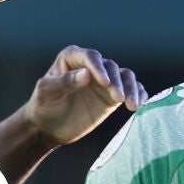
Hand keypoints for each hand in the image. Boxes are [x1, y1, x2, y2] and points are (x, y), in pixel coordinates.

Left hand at [23, 46, 146, 145]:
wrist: (48, 127)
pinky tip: (139, 105)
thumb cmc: (43, 106)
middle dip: (117, 81)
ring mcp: (104, 81)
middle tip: (118, 99)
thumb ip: (64, 82)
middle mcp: (91, 66)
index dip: (99, 68)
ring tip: (132, 105)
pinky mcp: (112, 96)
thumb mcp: (47, 93)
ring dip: (131, 88)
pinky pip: (131, 90)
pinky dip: (139, 94)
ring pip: (125, 76)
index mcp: (72, 58)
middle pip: (111, 67)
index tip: (104, 83)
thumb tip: (87, 74)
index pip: (91, 57)